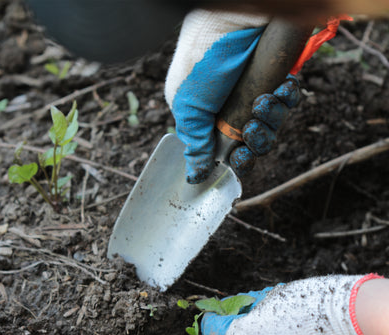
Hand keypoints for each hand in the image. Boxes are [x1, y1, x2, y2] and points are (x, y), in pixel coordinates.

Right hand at [165, 10, 300, 183]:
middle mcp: (230, 107)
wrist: (234, 12)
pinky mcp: (277, 79)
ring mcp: (254, 93)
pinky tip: (279, 87)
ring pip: (271, 127)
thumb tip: (194, 177)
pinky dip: (286, 99)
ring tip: (263, 101)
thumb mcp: (188, 103)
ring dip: (269, 120)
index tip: (237, 163)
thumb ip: (194, 142)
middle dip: (254, 143)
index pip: (222, 151)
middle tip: (251, 132)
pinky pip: (287, 103)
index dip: (233, 161)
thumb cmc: (203, 55)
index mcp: (206, 116)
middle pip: (250, 144)